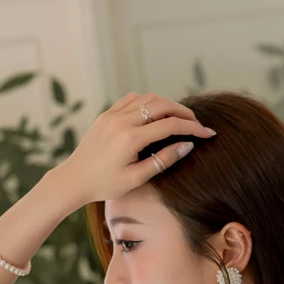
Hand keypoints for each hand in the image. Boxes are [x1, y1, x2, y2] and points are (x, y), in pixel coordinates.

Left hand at [54, 92, 215, 208]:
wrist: (74, 179)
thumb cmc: (105, 185)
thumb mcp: (137, 178)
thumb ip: (163, 160)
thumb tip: (187, 145)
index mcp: (130, 138)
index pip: (171, 125)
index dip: (193, 128)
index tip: (208, 133)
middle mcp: (122, 120)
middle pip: (163, 105)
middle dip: (184, 113)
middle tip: (197, 124)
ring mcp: (113, 114)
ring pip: (149, 98)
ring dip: (168, 105)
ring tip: (179, 119)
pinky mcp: (107, 114)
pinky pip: (133, 99)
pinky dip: (149, 103)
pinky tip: (156, 114)